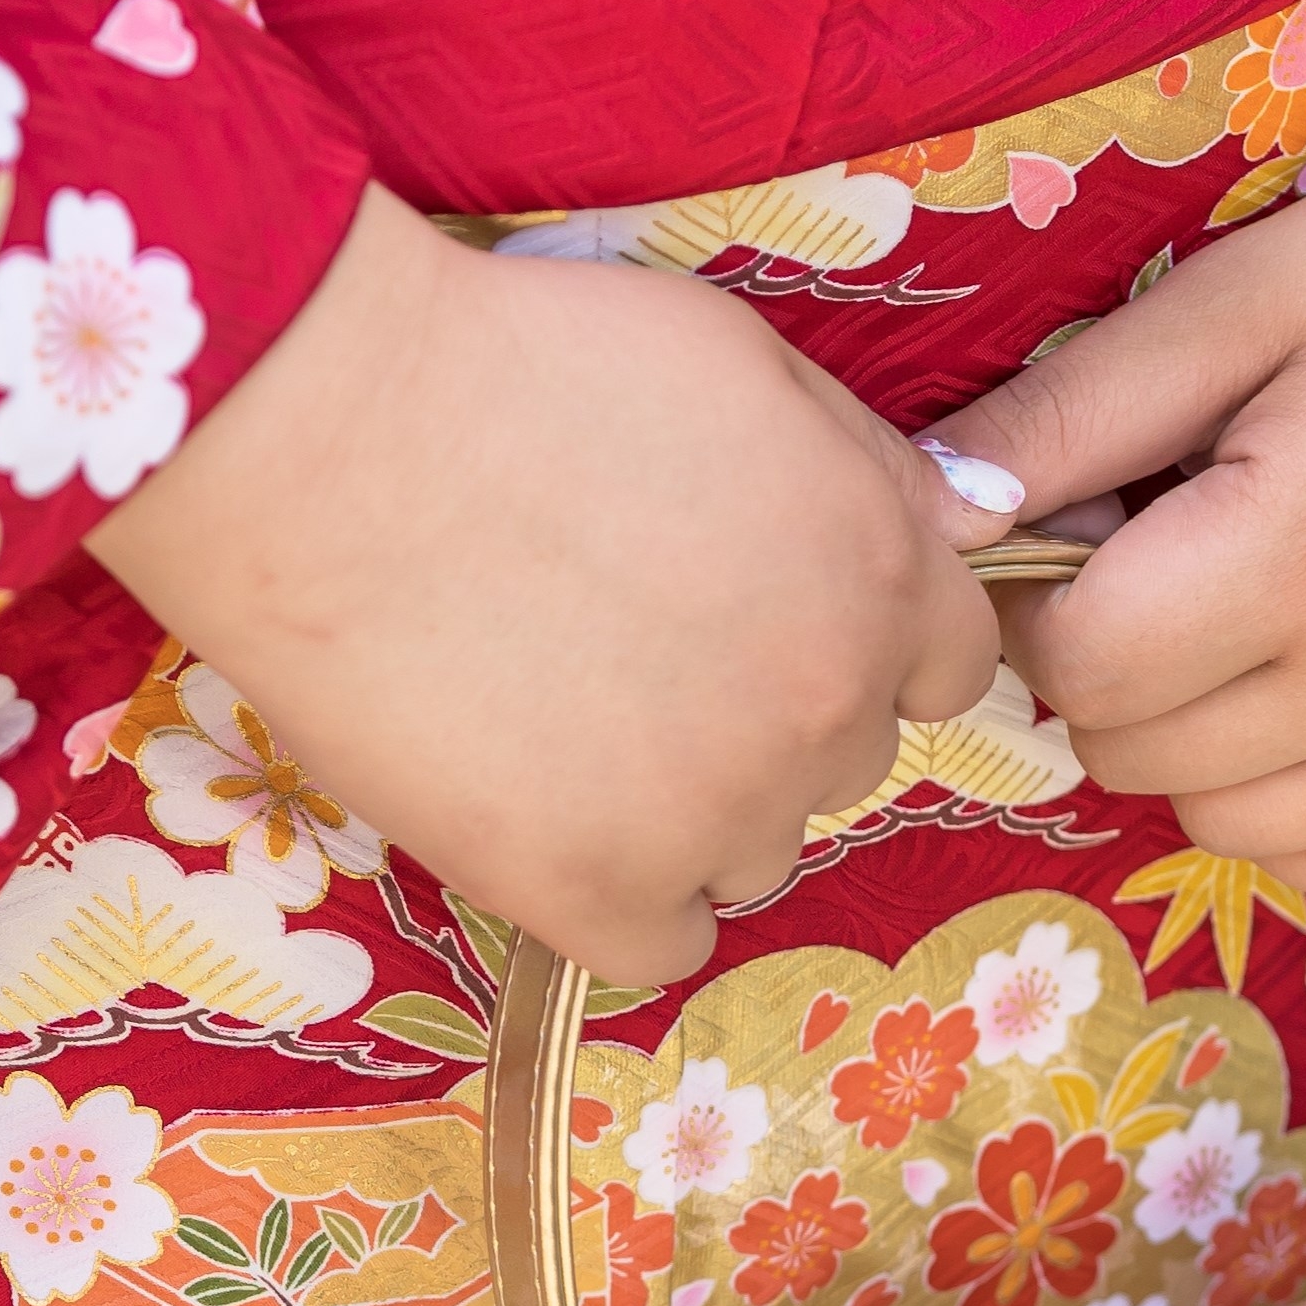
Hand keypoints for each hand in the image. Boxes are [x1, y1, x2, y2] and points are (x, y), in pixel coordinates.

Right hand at [94, 187, 1001, 986]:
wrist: (332, 440)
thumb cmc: (525, 365)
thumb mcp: (742, 361)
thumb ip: (869, 462)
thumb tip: (973, 522)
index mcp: (883, 574)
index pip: (946, 667)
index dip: (857, 641)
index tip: (765, 619)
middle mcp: (828, 709)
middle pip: (843, 761)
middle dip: (766, 716)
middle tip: (634, 648)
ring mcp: (717, 813)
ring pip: (754, 853)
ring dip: (689, 810)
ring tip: (563, 716)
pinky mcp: (595, 893)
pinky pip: (661, 944)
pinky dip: (617, 899)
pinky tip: (549, 817)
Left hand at [922, 27, 1305, 895]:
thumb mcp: (1235, 298)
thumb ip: (1065, 417)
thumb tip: (924, 510)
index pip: (1078, 664)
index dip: (1044, 594)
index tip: (1092, 518)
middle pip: (1139, 754)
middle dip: (1116, 659)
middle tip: (1176, 545)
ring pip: (1232, 826)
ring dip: (1197, 740)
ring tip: (1249, 614)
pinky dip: (1303, 807)